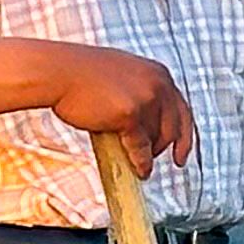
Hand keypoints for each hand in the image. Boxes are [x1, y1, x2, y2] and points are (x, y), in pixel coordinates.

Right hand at [49, 47, 196, 175]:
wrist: (59, 72)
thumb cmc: (83, 75)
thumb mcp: (123, 76)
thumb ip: (141, 94)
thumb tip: (149, 124)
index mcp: (158, 73)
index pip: (182, 109)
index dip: (184, 136)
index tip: (181, 155)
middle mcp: (158, 84)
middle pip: (173, 128)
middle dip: (162, 148)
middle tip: (151, 160)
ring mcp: (146, 98)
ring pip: (156, 139)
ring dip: (148, 155)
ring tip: (138, 164)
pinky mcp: (131, 114)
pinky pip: (142, 147)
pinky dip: (142, 163)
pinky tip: (139, 171)